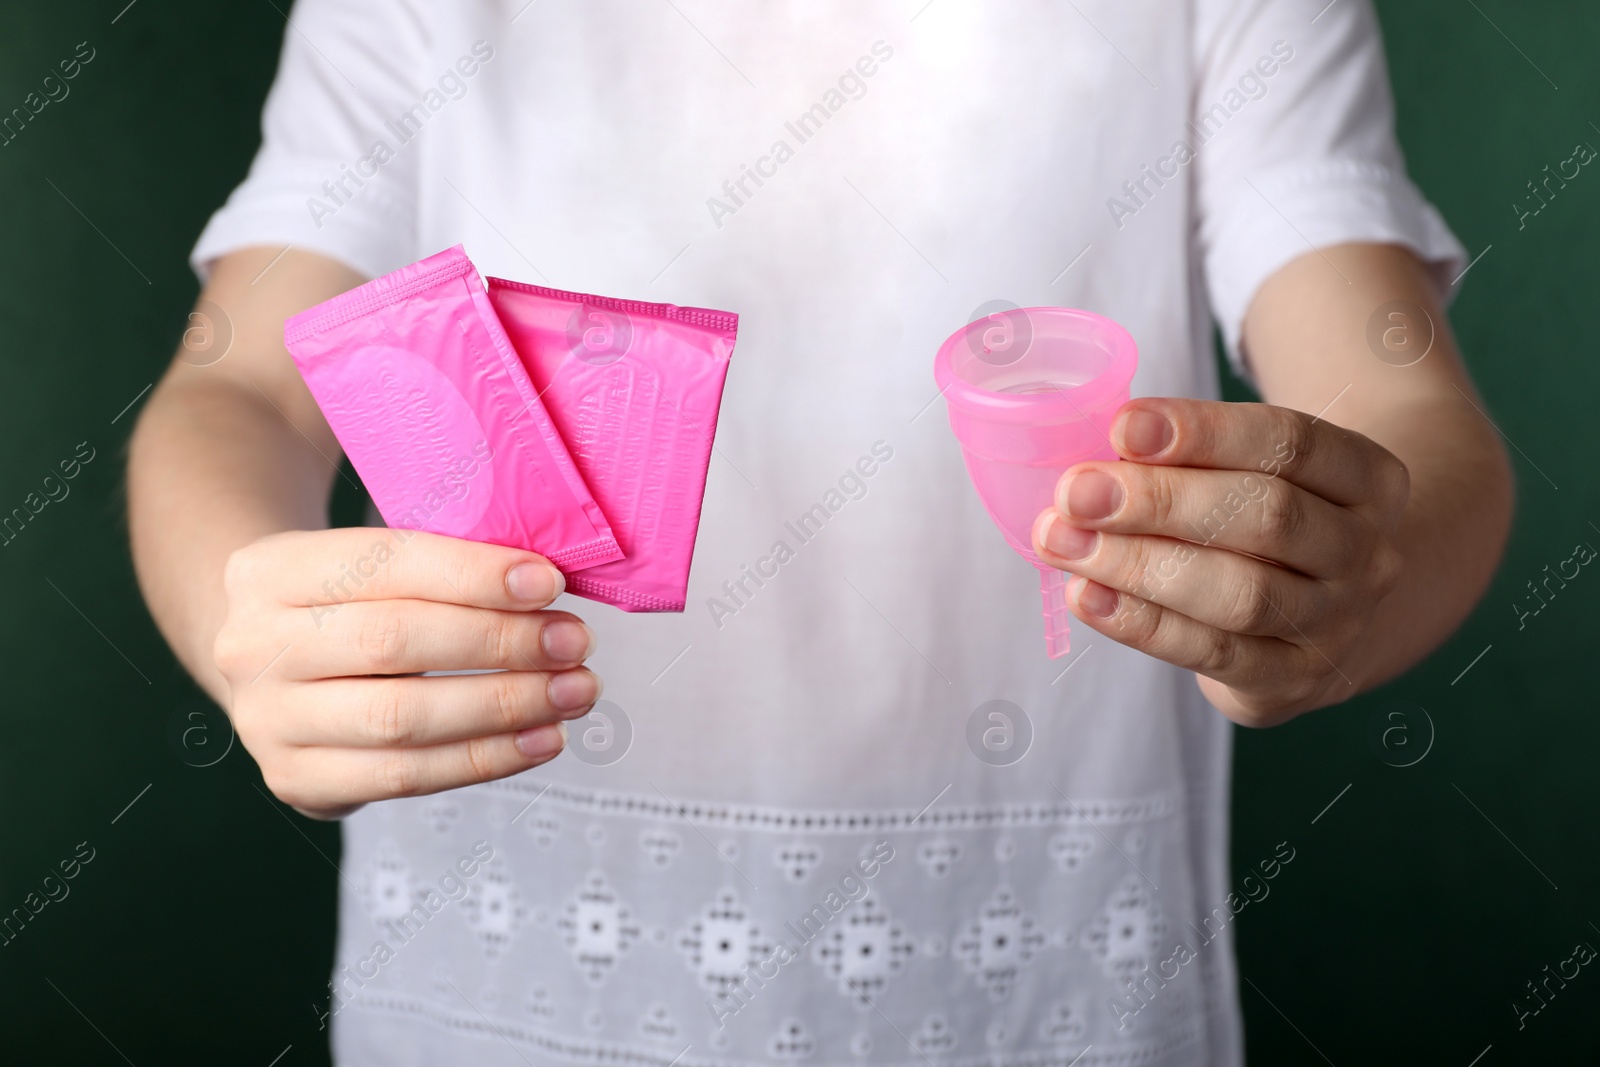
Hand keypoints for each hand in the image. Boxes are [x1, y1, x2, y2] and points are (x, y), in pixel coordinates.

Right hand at [212, 528, 598, 818]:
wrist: (271, 660)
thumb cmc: (349, 599)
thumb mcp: (371, 559)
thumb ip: (443, 564)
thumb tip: (546, 582)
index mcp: (270, 570)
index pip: (384, 564)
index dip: (472, 576)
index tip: (548, 583)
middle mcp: (253, 646)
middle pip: (392, 643)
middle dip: (499, 643)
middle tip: (574, 642)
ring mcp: (266, 722)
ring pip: (401, 719)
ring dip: (504, 707)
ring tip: (574, 691)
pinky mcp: (296, 780)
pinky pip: (405, 777)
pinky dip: (485, 759)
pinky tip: (541, 738)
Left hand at [1032, 397, 1408, 725]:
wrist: (1338, 609)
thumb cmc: (1274, 515)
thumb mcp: (1262, 470)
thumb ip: (1194, 457)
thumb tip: (1096, 463)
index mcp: (1371, 479)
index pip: (1292, 443)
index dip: (1205, 432)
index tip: (1122, 425)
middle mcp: (1367, 553)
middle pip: (1268, 518)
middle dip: (1160, 502)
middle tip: (1076, 491)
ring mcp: (1338, 625)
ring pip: (1240, 594)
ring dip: (1137, 565)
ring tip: (1062, 541)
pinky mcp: (1293, 682)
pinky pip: (1212, 653)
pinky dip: (1141, 623)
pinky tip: (1086, 594)